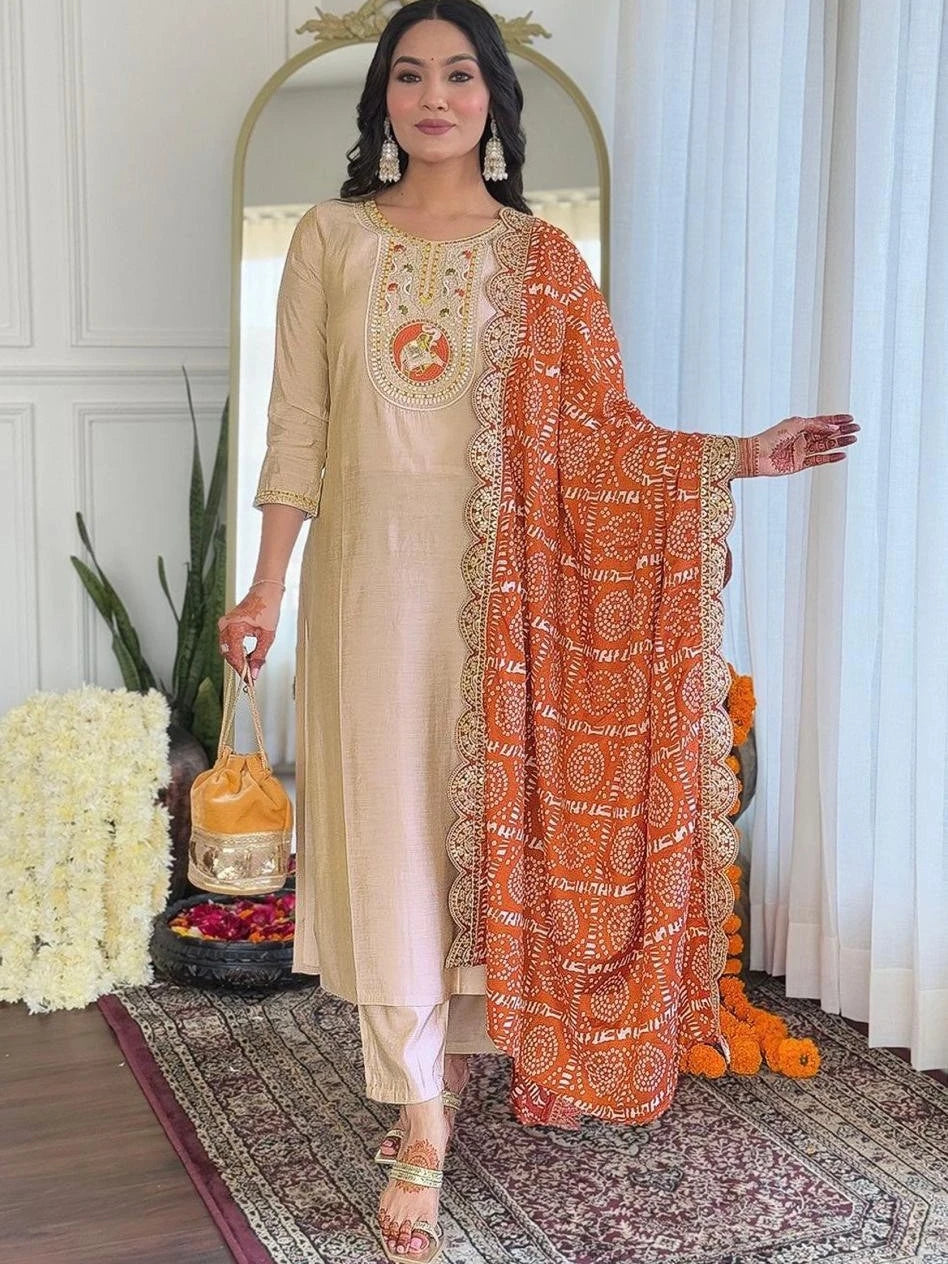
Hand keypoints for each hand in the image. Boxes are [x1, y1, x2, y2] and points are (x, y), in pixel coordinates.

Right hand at [217, 583, 282, 679]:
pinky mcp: (227, 623)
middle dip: (239, 665)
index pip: (234, 656)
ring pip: (227, 649)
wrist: (266, 591)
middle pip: (228, 654)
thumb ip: (259, 656)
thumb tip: (254, 673)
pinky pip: (228, 641)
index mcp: (234, 627)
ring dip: (238, 658)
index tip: (249, 681)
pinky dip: (236, 650)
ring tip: (251, 665)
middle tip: (251, 675)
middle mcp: (226, 625)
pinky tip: (246, 655)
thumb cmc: (268, 608)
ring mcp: (224, 623)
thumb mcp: (267, 636)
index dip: (242, 670)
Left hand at [738, 414, 858, 476]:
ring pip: (825, 446)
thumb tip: (834, 428)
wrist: (757, 455)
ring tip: (853, 439)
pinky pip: (819, 460)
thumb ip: (816, 425)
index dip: (836, 420)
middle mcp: (802, 438)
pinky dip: (830, 458)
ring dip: (839, 443)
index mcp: (800, 426)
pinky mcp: (800, 464)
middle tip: (856, 428)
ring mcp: (802, 451)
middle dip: (842, 430)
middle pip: (826, 433)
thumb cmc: (772, 436)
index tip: (850, 418)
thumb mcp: (796, 424)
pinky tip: (841, 455)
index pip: (822, 421)